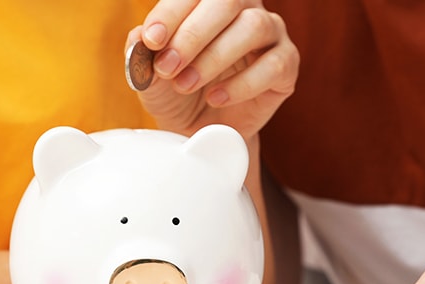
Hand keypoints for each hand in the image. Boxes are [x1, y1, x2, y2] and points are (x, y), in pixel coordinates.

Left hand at [127, 0, 297, 138]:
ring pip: (253, 27)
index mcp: (208, 1)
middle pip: (228, 0)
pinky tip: (216, 98)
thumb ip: (141, 54)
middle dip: (192, 34)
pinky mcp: (286, 65)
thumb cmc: (177, 93)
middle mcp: (244, 8)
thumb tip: (138, 38)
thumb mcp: (150, 76)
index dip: (171, 13)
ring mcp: (270, 34)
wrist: (201, 129)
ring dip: (214, 57)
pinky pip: (272, 65)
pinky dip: (240, 84)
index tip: (150, 41)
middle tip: (167, 67)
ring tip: (186, 83)